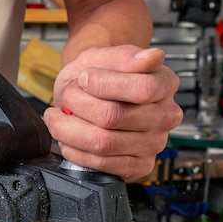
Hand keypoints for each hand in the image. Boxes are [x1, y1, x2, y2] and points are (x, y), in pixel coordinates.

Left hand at [43, 45, 182, 180]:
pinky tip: (66, 137)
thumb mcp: (104, 56)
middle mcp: (165, 116)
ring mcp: (154, 144)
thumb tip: (153, 57)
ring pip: (102, 143)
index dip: (104, 85)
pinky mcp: (138, 166)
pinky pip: (100, 164)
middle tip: (67, 96)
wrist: (89, 93)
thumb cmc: (98, 75)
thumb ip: (126, 55)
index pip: (142, 89)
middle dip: (78, 104)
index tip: (84, 78)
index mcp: (165, 84)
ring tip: (57, 117)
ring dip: (68, 130)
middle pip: (114, 116)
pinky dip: (74, 150)